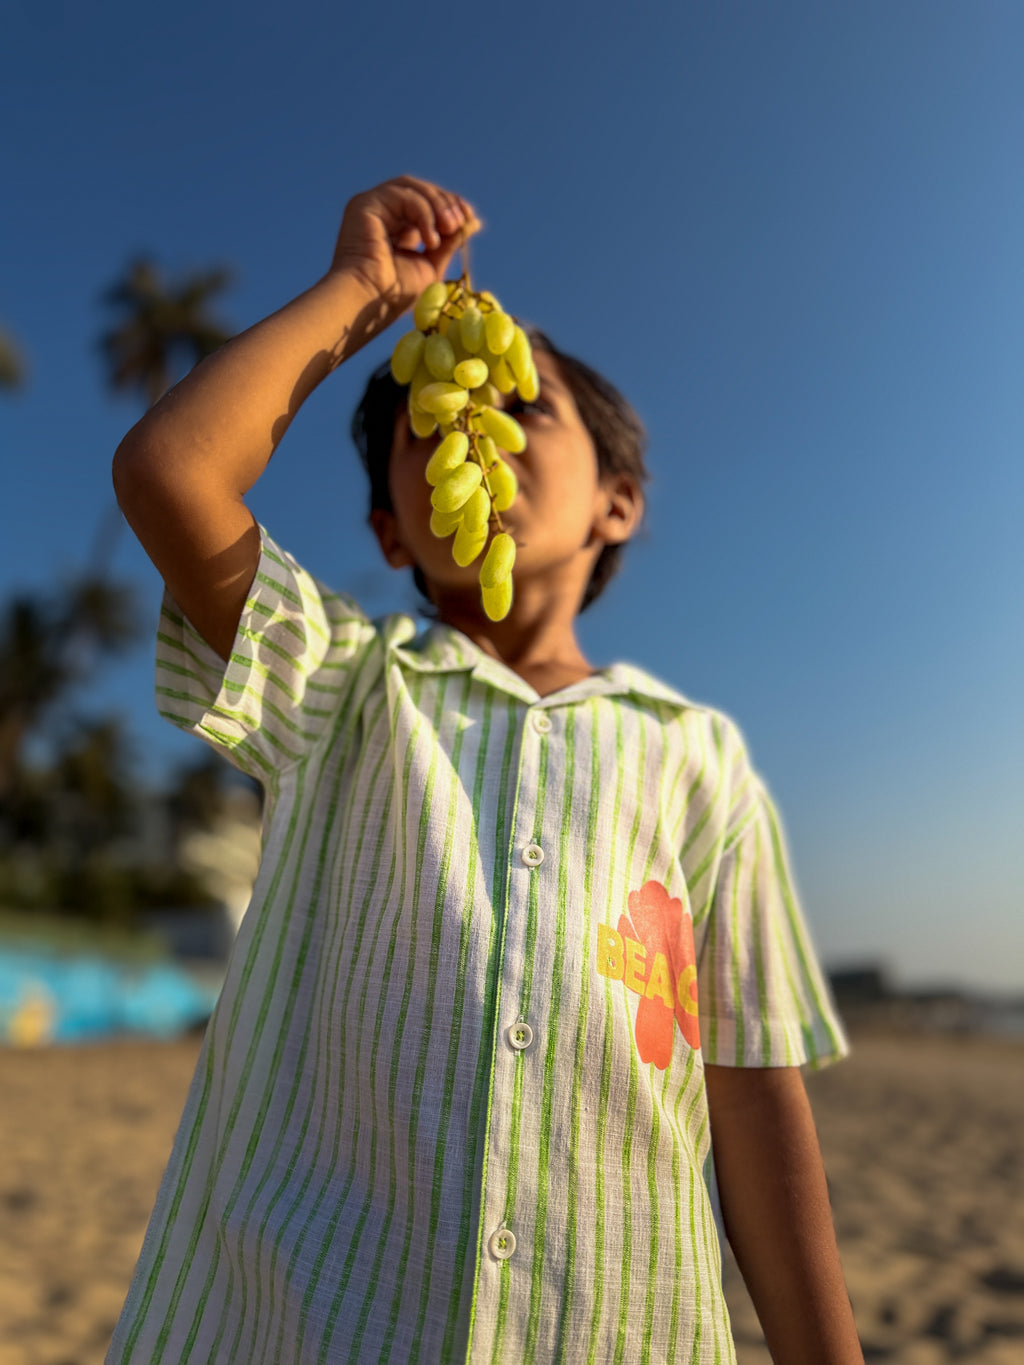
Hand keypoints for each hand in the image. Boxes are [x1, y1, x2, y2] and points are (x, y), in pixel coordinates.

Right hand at [328, 175, 481, 330]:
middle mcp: (382, 213)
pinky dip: (423, 212)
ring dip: (438, 204)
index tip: (469, 217)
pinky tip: (430, 240)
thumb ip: (449, 241)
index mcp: (395, 227)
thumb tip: (473, 221)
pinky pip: (403, 195)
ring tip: (450, 227)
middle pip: (420, 190)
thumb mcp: (431, 265)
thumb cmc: (394, 295)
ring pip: (412, 188)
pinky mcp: (365, 204)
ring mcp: (372, 206)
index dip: (449, 205)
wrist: (370, 303)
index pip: (425, 203)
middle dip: (446, 203)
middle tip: (460, 222)